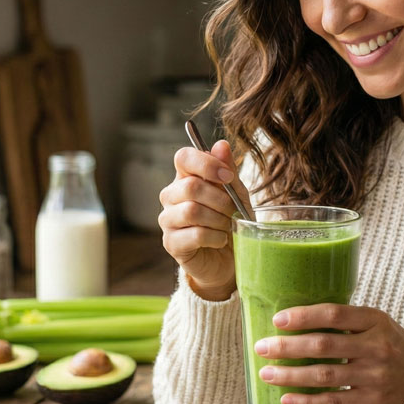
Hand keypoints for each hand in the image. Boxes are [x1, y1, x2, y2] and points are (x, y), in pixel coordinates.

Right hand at [157, 140, 252, 301]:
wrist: (229, 258)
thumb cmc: (230, 221)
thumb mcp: (236, 193)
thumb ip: (227, 170)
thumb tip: (221, 145)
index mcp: (185, 177)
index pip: (183, 157)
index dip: (206, 163)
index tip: (228, 177)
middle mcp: (171, 196)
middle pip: (190, 186)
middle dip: (220, 199)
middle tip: (233, 210)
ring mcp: (168, 220)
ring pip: (192, 211)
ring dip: (218, 220)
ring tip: (227, 227)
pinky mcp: (171, 243)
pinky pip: (194, 234)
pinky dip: (215, 237)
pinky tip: (220, 240)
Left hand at [254, 304, 403, 403]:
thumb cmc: (390, 345)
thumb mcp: (377, 324)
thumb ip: (346, 321)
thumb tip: (295, 318)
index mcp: (376, 320)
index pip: (335, 314)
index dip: (304, 316)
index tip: (278, 320)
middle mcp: (376, 347)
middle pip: (324, 345)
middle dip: (288, 347)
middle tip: (262, 347)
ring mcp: (375, 375)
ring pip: (324, 375)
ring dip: (291, 375)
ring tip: (266, 373)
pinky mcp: (372, 400)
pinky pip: (333, 402)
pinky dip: (307, 401)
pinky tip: (287, 398)